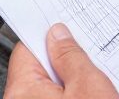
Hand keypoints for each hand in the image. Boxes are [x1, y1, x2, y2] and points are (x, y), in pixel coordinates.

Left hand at [4, 24, 118, 98]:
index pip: (27, 48)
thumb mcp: (89, 86)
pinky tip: (94, 95)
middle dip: (64, 59)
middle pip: (39, 68)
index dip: (48, 35)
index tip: (64, 26)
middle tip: (88, 57)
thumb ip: (72, 56)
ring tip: (95, 81)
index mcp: (23, 91)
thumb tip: (59, 34)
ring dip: (72, 80)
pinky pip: (58, 98)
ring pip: (50, 86)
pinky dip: (74, 94)